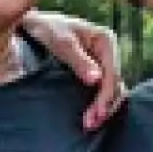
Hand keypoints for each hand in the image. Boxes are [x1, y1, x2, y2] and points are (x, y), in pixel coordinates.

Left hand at [20, 11, 125, 127]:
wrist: (36, 26)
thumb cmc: (48, 29)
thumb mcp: (61, 43)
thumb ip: (78, 61)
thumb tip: (96, 80)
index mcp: (106, 40)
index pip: (112, 74)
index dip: (105, 96)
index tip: (96, 114)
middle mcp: (109, 52)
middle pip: (115, 84)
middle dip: (105, 106)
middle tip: (90, 125)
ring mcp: (103, 62)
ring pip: (112, 90)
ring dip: (103, 108)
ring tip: (90, 125)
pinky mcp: (95, 71)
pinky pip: (103, 90)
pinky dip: (98, 104)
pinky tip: (90, 117)